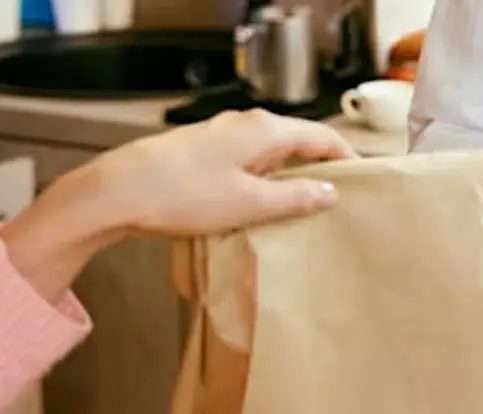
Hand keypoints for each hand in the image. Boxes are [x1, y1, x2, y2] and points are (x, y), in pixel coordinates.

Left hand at [89, 109, 354, 237]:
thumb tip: (328, 192)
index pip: (322, 138)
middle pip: (296, 146)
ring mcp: (221, 139)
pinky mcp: (202, 156)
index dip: (347, 161)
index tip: (363, 185)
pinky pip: (245, 169)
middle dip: (318, 174)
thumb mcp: (250, 203)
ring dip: (286, 184)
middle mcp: (245, 126)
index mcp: (265, 130)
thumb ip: (295, 197)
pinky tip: (257, 215)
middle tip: (335, 208)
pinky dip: (260, 188)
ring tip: (300, 218)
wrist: (120, 193)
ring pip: (269, 159)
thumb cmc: (184, 194)